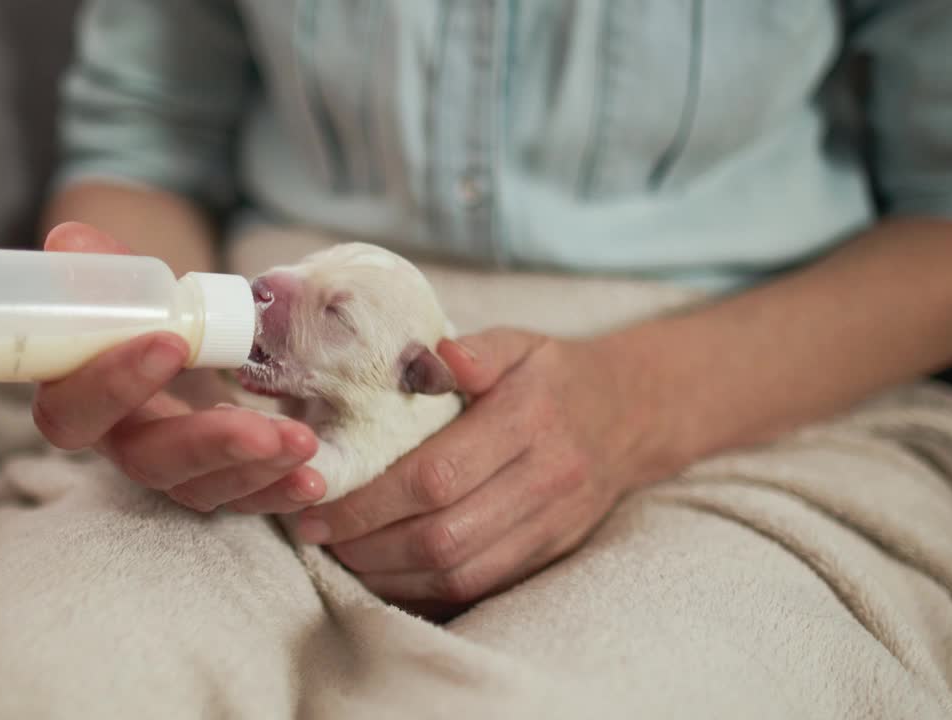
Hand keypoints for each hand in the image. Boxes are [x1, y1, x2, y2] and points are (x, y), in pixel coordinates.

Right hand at [31, 222, 325, 512]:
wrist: (182, 339)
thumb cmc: (144, 312)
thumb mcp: (127, 288)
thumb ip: (106, 273)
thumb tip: (70, 242)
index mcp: (80, 395)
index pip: (75, 409)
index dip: (114, 384)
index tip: (173, 343)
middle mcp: (121, 442)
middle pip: (149, 461)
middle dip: (209, 445)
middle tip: (263, 431)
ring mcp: (171, 468)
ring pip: (201, 488)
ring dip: (256, 471)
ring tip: (304, 444)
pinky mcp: (215, 481)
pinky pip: (244, 498)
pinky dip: (279, 491)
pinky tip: (313, 479)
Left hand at [294, 328, 683, 615]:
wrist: (633, 415)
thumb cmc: (555, 376)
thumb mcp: (520, 343)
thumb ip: (476, 349)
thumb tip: (433, 354)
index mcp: (528, 421)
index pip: (436, 476)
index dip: (370, 500)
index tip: (319, 504)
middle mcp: (545, 479)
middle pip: (443, 535)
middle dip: (368, 543)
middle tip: (318, 534)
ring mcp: (551, 524)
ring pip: (460, 571)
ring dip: (390, 574)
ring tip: (343, 555)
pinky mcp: (551, 554)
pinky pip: (481, 587)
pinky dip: (425, 589)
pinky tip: (387, 574)